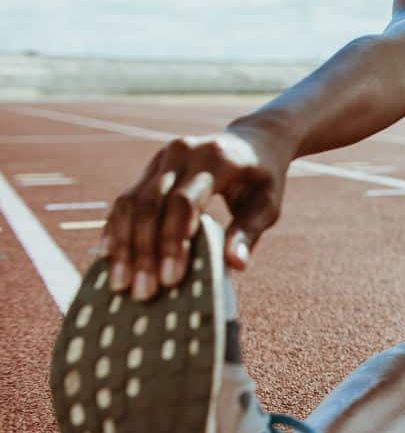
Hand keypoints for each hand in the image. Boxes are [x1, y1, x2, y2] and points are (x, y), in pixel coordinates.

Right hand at [101, 124, 291, 301]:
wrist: (253, 140)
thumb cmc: (263, 178)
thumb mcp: (268, 203)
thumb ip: (249, 232)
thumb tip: (235, 266)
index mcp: (216, 158)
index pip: (184, 200)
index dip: (173, 239)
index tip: (170, 278)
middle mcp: (183, 153)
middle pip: (152, 203)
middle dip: (144, 251)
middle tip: (142, 292)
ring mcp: (162, 158)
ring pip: (132, 202)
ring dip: (124, 245)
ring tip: (122, 284)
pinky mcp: (150, 169)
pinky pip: (126, 200)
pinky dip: (116, 229)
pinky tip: (110, 258)